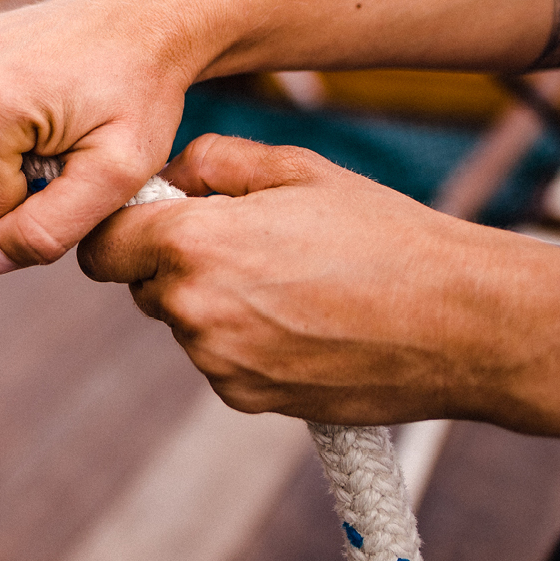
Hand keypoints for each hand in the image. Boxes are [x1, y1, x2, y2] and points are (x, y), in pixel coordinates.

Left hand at [79, 134, 518, 423]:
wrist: (457, 322)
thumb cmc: (384, 234)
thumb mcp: (297, 169)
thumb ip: (214, 162)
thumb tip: (171, 177)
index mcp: (193, 241)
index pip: (101, 243)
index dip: (122, 228)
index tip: (150, 220)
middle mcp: (193, 307)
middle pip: (141, 284)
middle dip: (173, 262)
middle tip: (245, 243)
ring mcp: (218, 360)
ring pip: (183, 322)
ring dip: (212, 303)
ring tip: (289, 282)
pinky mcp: (246, 398)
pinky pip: (219, 360)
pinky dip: (243, 343)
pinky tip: (302, 321)